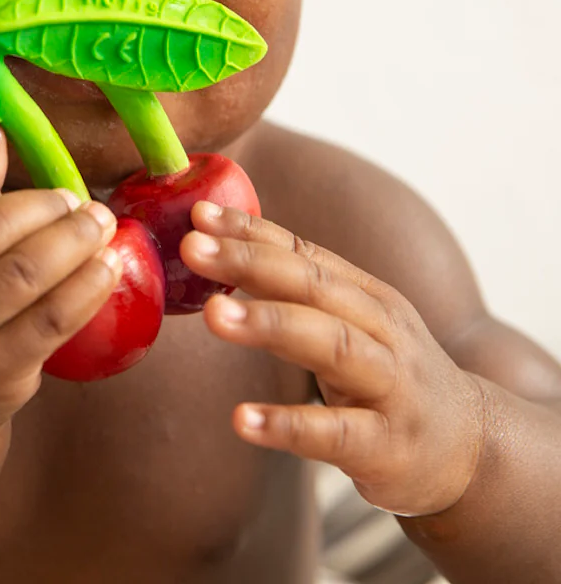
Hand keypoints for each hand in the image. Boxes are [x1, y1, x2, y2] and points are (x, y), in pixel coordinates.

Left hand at [180, 205, 487, 516]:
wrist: (470, 449)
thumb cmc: (387, 374)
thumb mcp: (351, 323)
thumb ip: (294, 290)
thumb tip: (219, 248)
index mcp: (365, 296)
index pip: (302, 253)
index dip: (251, 231)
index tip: (199, 214)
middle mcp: (382, 331)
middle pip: (314, 286)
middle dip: (251, 263)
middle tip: (192, 247)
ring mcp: (390, 388)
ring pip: (332, 345)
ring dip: (270, 324)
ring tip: (213, 314)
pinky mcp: (387, 447)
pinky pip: (335, 434)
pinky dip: (288, 426)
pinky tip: (242, 420)